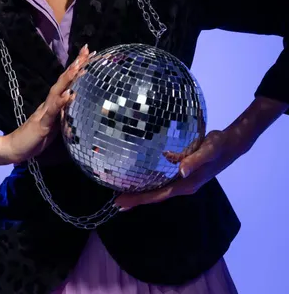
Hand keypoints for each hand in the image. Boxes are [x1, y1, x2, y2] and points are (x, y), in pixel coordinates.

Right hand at [1, 44, 90, 163]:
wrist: (14, 147)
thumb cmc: (37, 137)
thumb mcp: (56, 124)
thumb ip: (65, 112)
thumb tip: (78, 101)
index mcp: (55, 102)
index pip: (69, 81)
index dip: (78, 67)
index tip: (90, 53)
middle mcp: (50, 102)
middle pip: (64, 80)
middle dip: (76, 65)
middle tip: (87, 49)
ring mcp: (45, 111)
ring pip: (58, 91)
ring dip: (68, 78)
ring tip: (78, 65)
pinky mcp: (42, 123)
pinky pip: (53, 111)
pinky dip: (61, 102)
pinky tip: (69, 94)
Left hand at [114, 128, 248, 211]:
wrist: (231, 144)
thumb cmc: (218, 146)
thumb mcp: (208, 150)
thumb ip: (194, 159)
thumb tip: (180, 170)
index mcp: (187, 184)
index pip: (159, 195)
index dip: (140, 200)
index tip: (120, 203)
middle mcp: (184, 185)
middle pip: (157, 196)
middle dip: (137, 199)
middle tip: (116, 202)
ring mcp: (184, 179)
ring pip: (160, 189)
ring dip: (143, 192)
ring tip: (125, 191)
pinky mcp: (184, 172)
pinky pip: (164, 180)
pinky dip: (151, 181)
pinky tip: (143, 175)